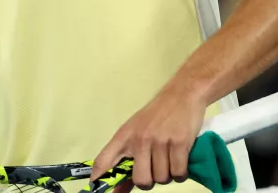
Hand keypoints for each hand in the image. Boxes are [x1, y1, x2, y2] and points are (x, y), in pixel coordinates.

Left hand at [90, 84, 205, 190]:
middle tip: (154, 170)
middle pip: (141, 180)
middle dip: (148, 181)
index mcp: (124, 136)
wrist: (181, 94)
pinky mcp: (180, 143)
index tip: (95, 186)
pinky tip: (179, 160)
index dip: (99, 176)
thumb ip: (127, 159)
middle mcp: (139, 139)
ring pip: (162, 179)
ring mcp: (160, 142)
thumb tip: (118, 189)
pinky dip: (181, 173)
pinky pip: (179, 174)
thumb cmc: (157, 115)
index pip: (104, 160)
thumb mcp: (136, 130)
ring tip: (169, 159)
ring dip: (167, 175)